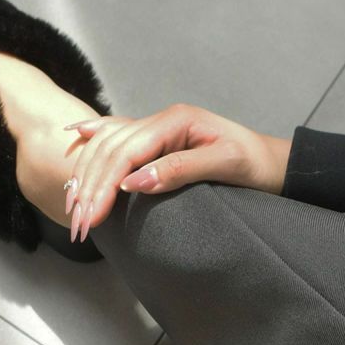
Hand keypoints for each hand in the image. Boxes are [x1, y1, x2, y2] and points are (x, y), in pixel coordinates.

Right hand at [62, 103, 291, 242]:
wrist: (271, 163)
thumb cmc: (253, 165)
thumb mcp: (225, 165)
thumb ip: (179, 169)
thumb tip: (134, 182)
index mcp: (175, 121)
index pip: (126, 152)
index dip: (104, 185)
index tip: (92, 216)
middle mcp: (160, 120)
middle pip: (109, 149)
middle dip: (89, 186)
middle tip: (79, 223)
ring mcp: (156, 127)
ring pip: (106, 144)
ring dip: (85, 174)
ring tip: (72, 205)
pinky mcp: (156, 140)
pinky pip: (116, 136)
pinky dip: (93, 140)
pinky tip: (75, 139)